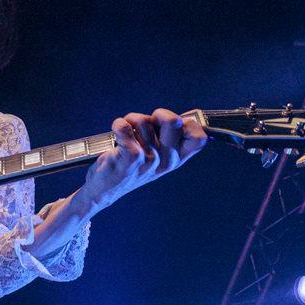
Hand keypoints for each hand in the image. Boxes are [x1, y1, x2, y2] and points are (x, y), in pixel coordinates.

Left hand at [82, 108, 206, 211]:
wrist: (105, 190)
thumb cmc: (130, 166)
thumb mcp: (156, 156)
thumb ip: (168, 138)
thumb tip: (181, 117)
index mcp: (177, 159)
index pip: (199, 138)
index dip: (188, 124)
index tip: (172, 125)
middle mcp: (167, 161)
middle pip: (174, 120)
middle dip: (157, 115)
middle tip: (145, 125)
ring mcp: (150, 161)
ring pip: (145, 121)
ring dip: (131, 120)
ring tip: (126, 133)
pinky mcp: (131, 159)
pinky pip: (126, 128)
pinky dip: (118, 125)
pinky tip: (116, 132)